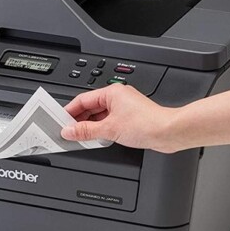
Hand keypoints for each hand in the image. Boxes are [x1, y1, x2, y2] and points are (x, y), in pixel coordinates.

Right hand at [61, 83, 178, 151]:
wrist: (169, 132)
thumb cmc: (147, 123)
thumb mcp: (109, 129)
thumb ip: (86, 131)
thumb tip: (70, 130)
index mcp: (111, 92)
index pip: (82, 99)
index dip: (70, 111)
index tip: (61, 121)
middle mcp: (118, 97)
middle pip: (90, 107)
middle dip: (79, 120)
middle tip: (69, 132)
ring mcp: (124, 107)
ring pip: (100, 115)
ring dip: (90, 126)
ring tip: (81, 137)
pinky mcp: (130, 118)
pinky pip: (109, 121)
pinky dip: (101, 129)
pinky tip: (97, 138)